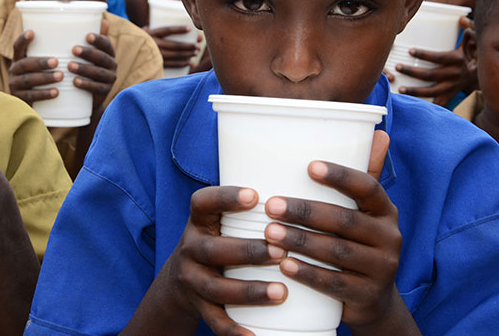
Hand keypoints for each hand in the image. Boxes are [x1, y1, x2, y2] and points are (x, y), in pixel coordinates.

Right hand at [8, 30, 61, 104]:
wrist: (31, 106)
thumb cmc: (44, 78)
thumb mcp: (43, 66)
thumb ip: (55, 55)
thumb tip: (82, 37)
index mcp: (19, 59)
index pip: (17, 47)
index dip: (23, 39)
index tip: (32, 32)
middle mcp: (14, 71)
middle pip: (25, 64)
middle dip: (41, 62)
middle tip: (57, 61)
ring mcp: (15, 85)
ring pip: (28, 79)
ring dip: (45, 77)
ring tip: (61, 76)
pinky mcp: (20, 99)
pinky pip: (31, 96)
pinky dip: (44, 94)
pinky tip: (56, 92)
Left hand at [68, 19, 115, 110]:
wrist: (87, 95)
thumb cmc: (85, 66)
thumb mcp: (86, 52)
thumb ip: (87, 37)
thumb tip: (97, 18)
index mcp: (108, 52)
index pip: (106, 44)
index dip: (99, 39)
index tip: (87, 35)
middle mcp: (112, 65)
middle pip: (102, 58)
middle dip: (88, 53)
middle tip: (73, 49)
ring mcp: (110, 79)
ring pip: (99, 73)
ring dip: (84, 69)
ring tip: (69, 66)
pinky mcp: (105, 92)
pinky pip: (97, 88)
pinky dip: (86, 85)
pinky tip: (75, 82)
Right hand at [145, 25, 199, 68]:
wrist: (129, 53)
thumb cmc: (142, 39)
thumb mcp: (146, 30)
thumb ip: (159, 27)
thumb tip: (182, 28)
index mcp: (151, 34)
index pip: (167, 30)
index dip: (178, 29)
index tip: (189, 28)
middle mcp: (153, 45)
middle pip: (174, 45)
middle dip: (188, 45)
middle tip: (198, 45)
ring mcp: (155, 55)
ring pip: (175, 55)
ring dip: (187, 54)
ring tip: (196, 52)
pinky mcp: (157, 64)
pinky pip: (171, 64)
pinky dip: (181, 63)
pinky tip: (189, 62)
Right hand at [156, 186, 286, 334]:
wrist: (182, 280)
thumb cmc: (222, 239)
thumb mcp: (225, 219)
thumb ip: (256, 206)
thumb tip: (317, 177)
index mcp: (200, 221)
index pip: (203, 202)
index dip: (225, 197)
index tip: (254, 194)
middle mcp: (191, 248)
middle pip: (212, 249)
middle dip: (247, 250)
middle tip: (280, 250)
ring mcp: (192, 280)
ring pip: (215, 288)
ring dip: (248, 291)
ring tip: (281, 293)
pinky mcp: (199, 307)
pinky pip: (215, 321)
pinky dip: (234, 330)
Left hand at [263, 131, 411, 330]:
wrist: (374, 302)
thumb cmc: (357, 245)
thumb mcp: (363, 214)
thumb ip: (362, 177)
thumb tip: (377, 132)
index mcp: (386, 211)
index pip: (367, 187)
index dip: (340, 176)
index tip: (309, 166)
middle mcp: (390, 237)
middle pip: (344, 220)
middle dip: (305, 211)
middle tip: (270, 205)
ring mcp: (382, 268)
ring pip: (337, 251)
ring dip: (300, 240)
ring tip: (268, 233)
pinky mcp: (368, 295)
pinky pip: (336, 283)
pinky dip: (308, 273)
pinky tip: (284, 265)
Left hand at [394, 17, 476, 105]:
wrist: (490, 73)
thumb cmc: (478, 53)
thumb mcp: (475, 39)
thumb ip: (468, 27)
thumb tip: (461, 18)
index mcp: (457, 59)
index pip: (438, 57)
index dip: (424, 54)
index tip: (410, 50)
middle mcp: (454, 74)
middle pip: (430, 75)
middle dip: (412, 71)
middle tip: (398, 67)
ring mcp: (453, 86)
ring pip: (432, 91)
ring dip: (415, 91)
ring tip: (400, 89)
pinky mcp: (453, 93)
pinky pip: (440, 102)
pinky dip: (429, 106)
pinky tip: (415, 108)